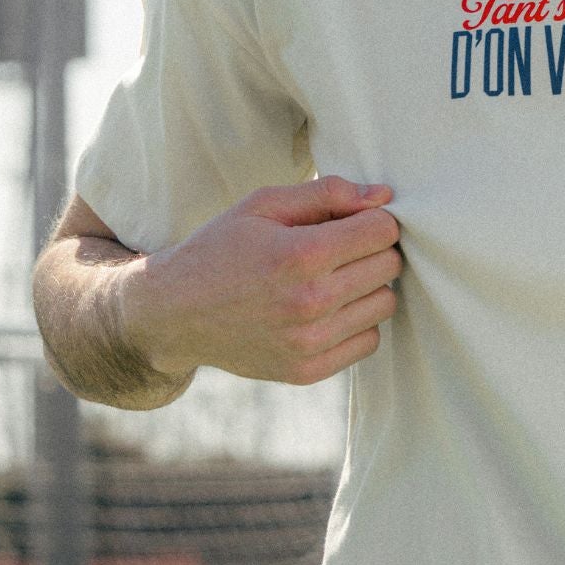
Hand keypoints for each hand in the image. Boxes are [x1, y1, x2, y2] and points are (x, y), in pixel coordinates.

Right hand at [121, 175, 402, 385]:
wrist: (174, 313)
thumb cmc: (221, 247)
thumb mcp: (263, 204)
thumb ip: (327, 193)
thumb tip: (385, 195)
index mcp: (300, 254)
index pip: (383, 231)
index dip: (373, 218)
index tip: (351, 220)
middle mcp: (310, 302)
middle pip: (389, 266)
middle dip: (373, 249)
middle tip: (341, 246)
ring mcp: (310, 342)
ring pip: (385, 304)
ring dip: (368, 286)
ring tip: (332, 276)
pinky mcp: (308, 370)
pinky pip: (369, 341)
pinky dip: (357, 321)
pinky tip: (326, 308)